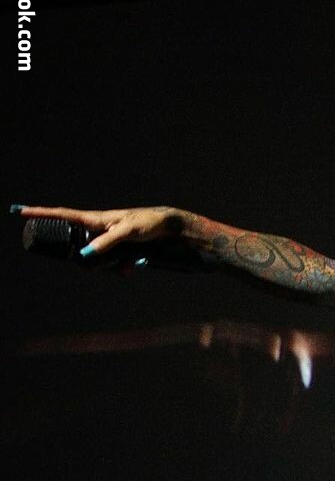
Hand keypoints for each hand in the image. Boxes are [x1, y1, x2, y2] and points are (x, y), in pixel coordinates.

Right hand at [13, 204, 182, 256]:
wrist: (167, 227)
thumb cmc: (147, 223)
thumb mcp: (127, 232)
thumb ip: (106, 242)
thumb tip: (86, 254)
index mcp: (95, 219)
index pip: (62, 215)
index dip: (41, 213)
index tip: (21, 211)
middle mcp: (96, 229)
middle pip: (77, 248)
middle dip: (89, 262)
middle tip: (113, 264)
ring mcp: (105, 239)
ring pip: (95, 260)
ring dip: (109, 268)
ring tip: (129, 265)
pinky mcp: (115, 248)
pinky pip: (109, 264)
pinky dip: (118, 269)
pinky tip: (130, 269)